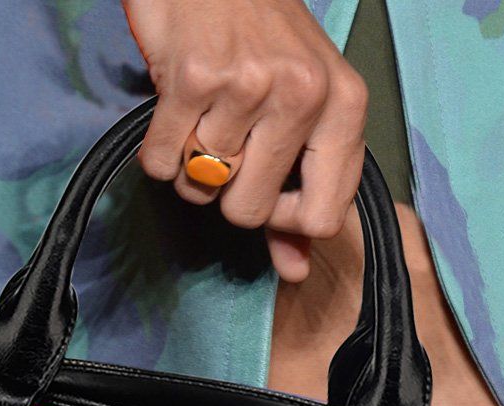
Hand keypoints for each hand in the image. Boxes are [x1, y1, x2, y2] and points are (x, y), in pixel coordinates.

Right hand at [123, 0, 366, 282]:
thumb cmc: (262, 37)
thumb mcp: (303, 107)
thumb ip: (302, 194)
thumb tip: (295, 270)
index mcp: (343, 104)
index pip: (323, 217)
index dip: (284, 219)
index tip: (270, 190)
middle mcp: (302, 92)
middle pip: (251, 211)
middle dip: (227, 191)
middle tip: (228, 143)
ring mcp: (248, 83)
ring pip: (204, 187)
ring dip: (191, 164)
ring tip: (203, 116)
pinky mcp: (194, 77)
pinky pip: (164, 163)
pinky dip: (159, 150)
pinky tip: (176, 112)